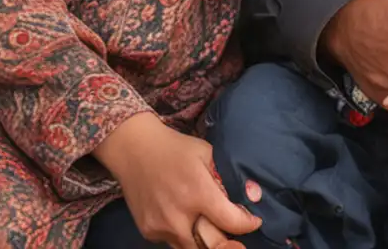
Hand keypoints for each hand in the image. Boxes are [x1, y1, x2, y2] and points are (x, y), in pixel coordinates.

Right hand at [94, 113, 261, 247]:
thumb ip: (227, 176)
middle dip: (227, 243)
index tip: (253, 222)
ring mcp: (161, 226)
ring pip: (191, 248)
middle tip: (235, 237)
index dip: (247, 224)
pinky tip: (183, 217)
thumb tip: (253, 195)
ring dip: (204, 241)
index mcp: (198, 191)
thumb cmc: (174, 148)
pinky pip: (173, 242)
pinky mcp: (148, 231)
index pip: (230, 222)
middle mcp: (178, 214)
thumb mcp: (207, 153)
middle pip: (212, 245)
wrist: (133, 150)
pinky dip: (183, 234)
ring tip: (208, 224)